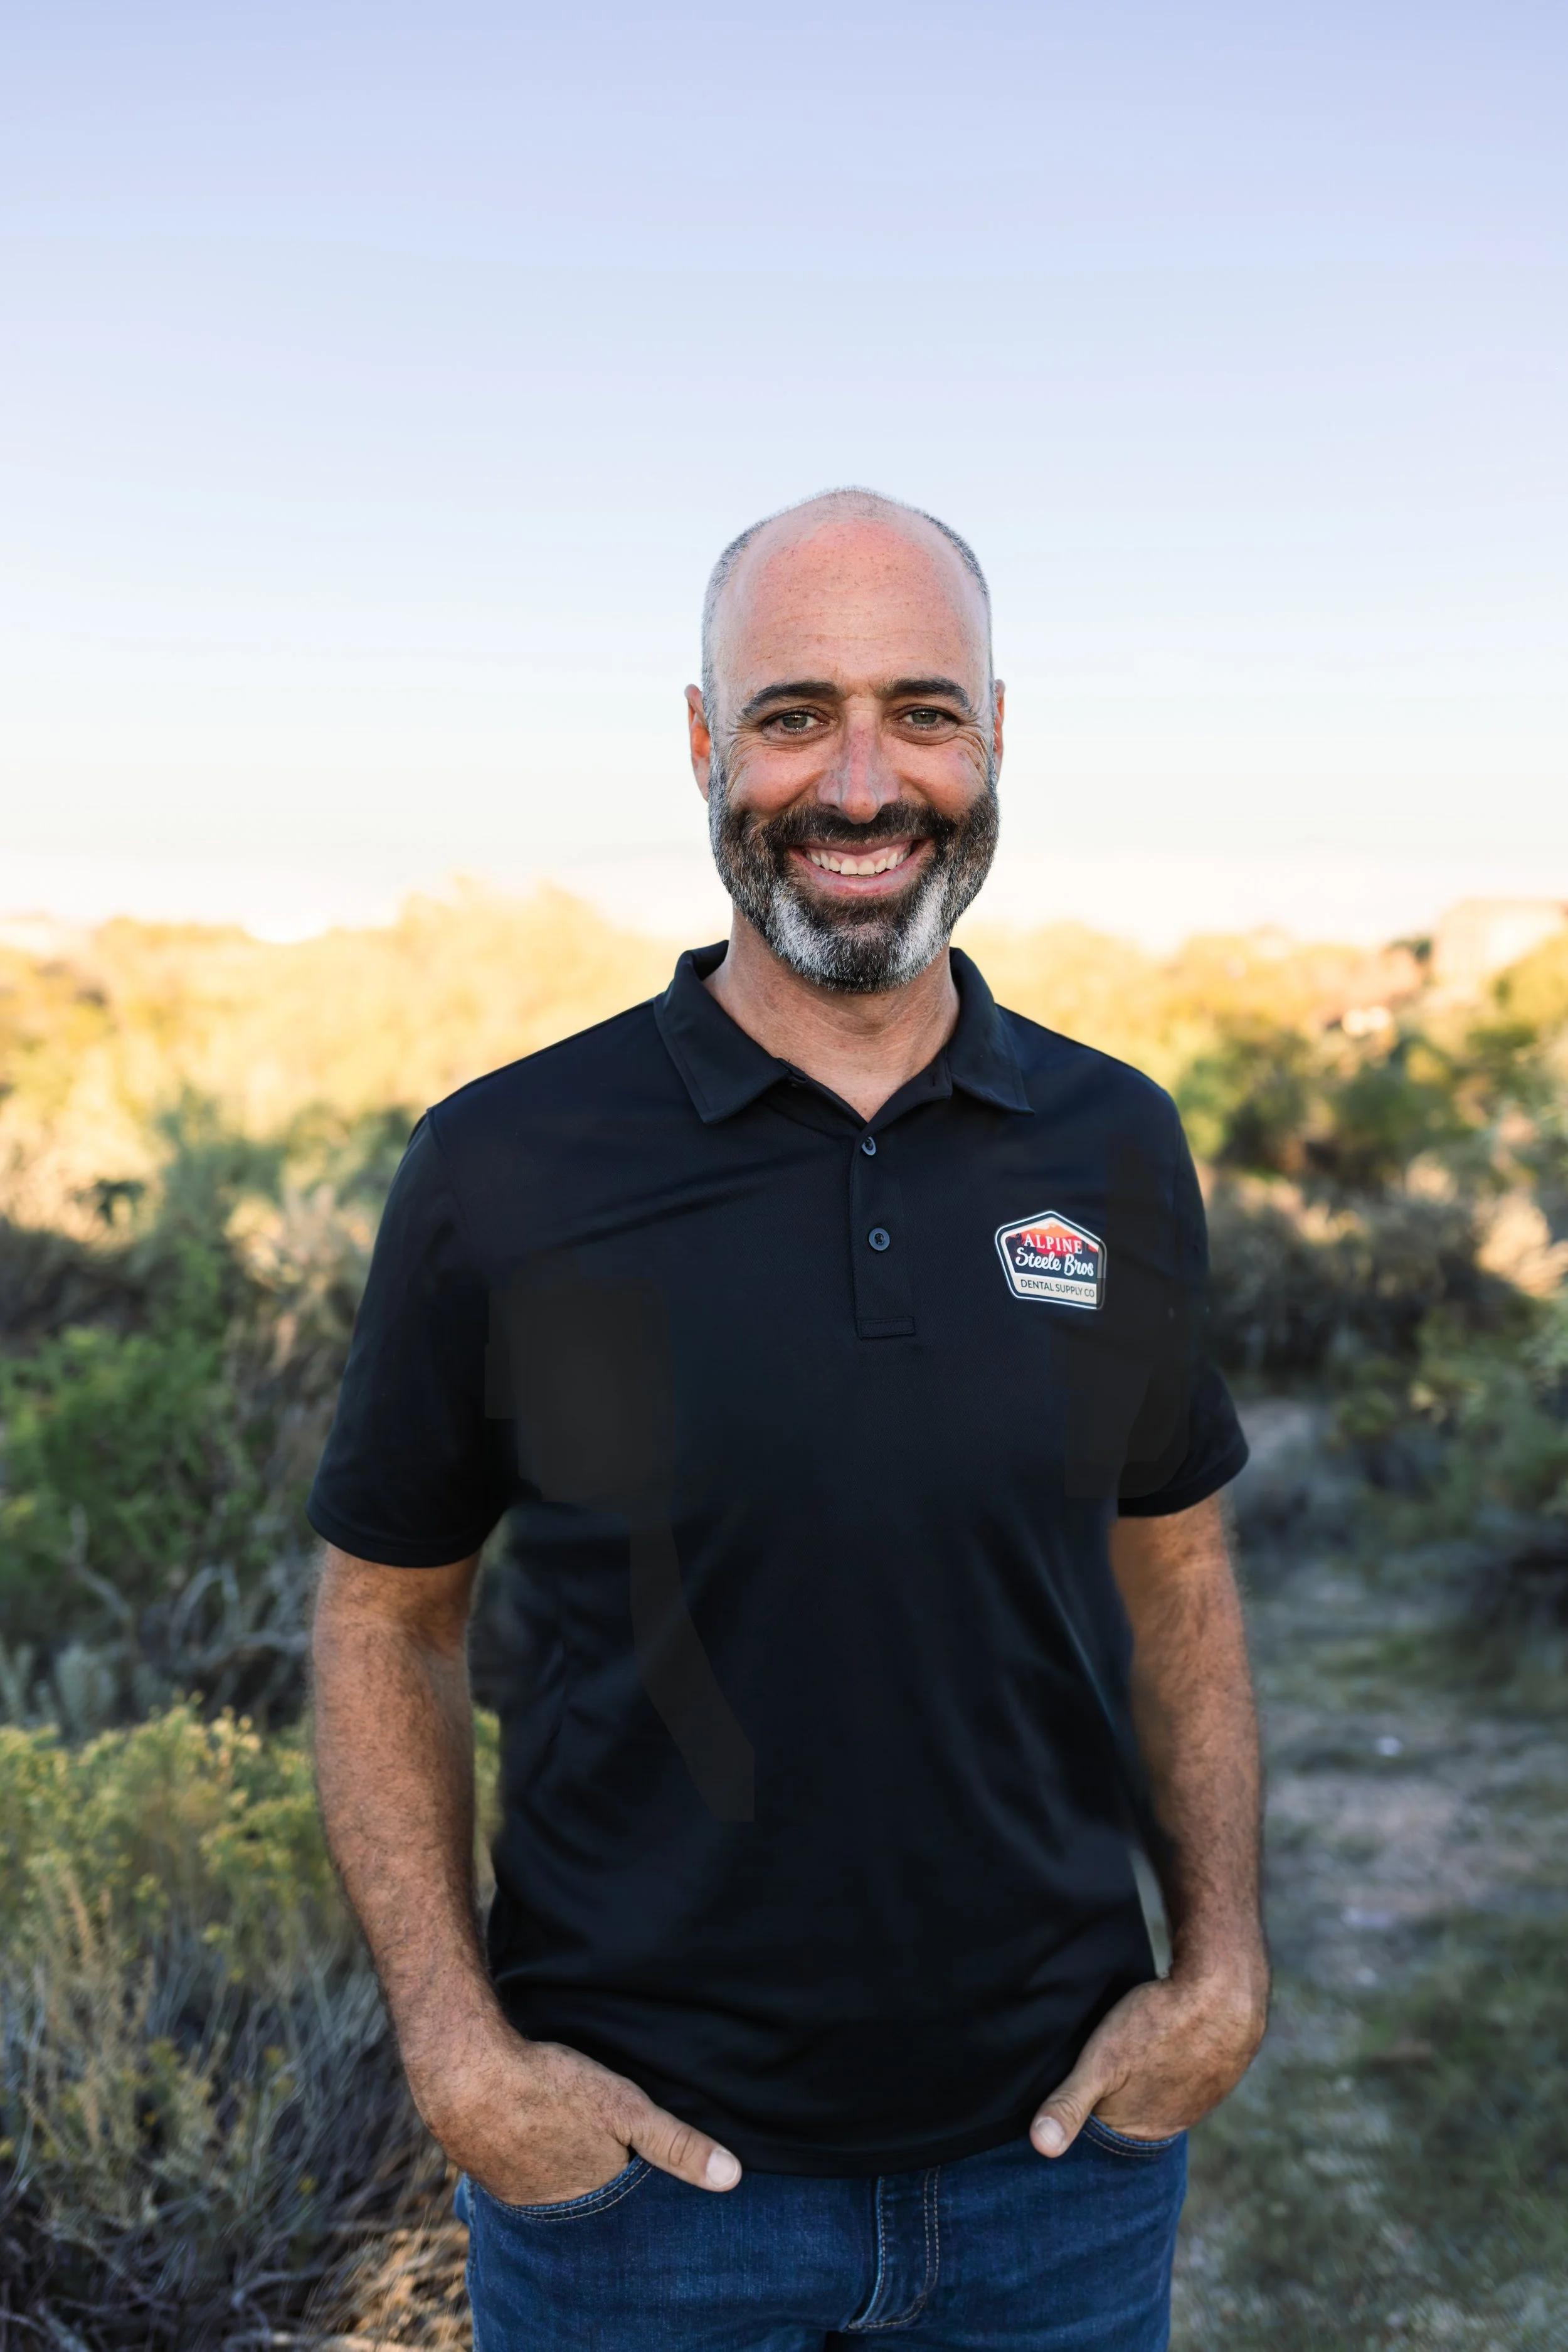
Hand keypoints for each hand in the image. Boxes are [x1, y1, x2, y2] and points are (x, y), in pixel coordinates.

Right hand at [410, 2009, 741, 2205]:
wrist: (466, 2073)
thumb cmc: (552, 2088)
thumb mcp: (625, 2109)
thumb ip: (677, 2145)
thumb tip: (733, 2178)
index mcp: (594, 2202)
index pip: (630, 2207)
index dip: (642, 2186)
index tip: (649, 2169)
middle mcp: (556, 2212)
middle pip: (595, 2203)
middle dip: (608, 2185)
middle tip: (610, 2151)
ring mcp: (520, 2196)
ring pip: (559, 2193)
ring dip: (570, 2174)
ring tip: (577, 2144)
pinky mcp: (491, 2174)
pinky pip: (525, 2177)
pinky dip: (538, 2162)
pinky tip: (540, 2134)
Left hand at [1030, 1964, 1267, 2156]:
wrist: (1223, 1993)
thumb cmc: (1157, 2026)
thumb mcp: (1101, 2061)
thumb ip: (1071, 2104)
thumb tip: (1041, 2148)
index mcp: (1142, 2129)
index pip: (1101, 2133)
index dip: (1083, 2111)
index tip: (1074, 2085)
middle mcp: (1173, 2121)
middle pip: (1130, 2114)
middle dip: (1113, 2098)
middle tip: (1102, 2063)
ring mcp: (1199, 2097)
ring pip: (1158, 2092)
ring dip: (1143, 2078)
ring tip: (1130, 2051)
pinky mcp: (1216, 2069)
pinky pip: (1183, 2072)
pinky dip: (1169, 2060)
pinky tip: (1161, 2040)